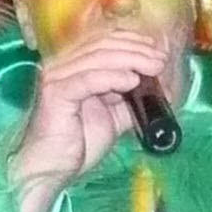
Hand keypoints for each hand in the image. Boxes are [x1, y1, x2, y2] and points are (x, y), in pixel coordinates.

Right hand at [5, 28, 176, 211]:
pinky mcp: (55, 92)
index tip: (159, 52)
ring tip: (154, 67)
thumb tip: (162, 90)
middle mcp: (62, 65)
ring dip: (131, 60)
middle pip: (103, 45)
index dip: (134, 42)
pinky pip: (88, 79)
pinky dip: (113, 77)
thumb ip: (132, 100)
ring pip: (98, 58)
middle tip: (161, 59)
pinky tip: (132, 80)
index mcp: (74, 66)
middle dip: (137, 49)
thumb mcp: (114, 118)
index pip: (105, 41)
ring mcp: (56, 76)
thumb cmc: (78, 145)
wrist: (50, 170)